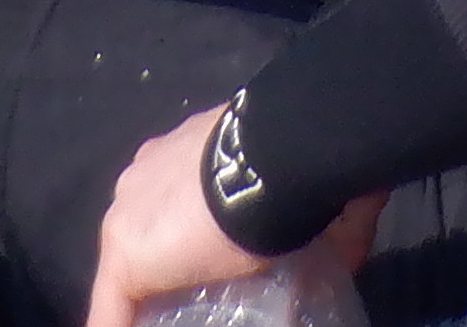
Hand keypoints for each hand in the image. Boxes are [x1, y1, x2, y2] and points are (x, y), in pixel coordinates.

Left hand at [83, 105, 376, 326]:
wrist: (278, 156)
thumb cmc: (295, 166)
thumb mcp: (298, 185)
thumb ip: (306, 208)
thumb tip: (354, 234)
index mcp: (180, 157)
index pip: (168, 210)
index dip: (180, 243)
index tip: (198, 264)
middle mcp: (143, 178)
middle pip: (141, 238)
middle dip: (160, 270)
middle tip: (189, 299)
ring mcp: (127, 211)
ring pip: (126, 272)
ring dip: (145, 300)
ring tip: (163, 319)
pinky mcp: (125, 253)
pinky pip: (112, 308)